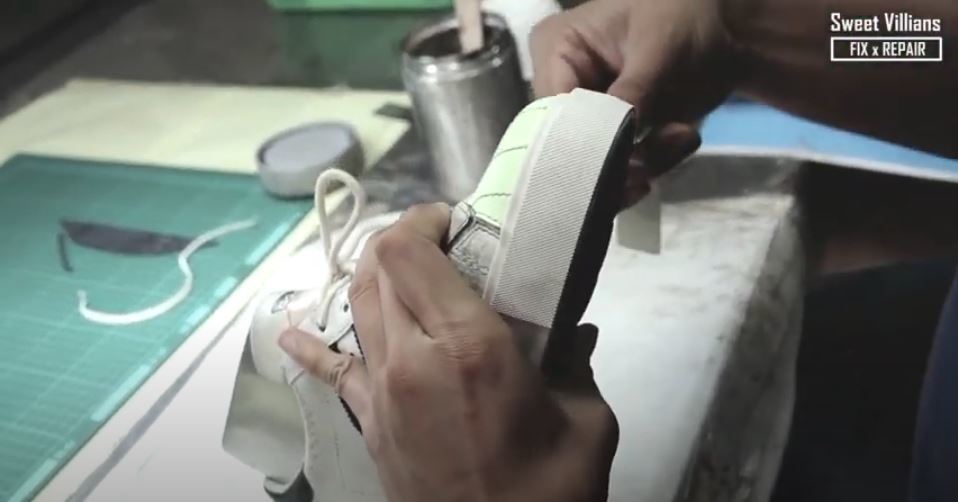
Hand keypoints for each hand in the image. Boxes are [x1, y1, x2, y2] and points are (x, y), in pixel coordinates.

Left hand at [279, 203, 618, 501]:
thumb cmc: (550, 493)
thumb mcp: (587, 423)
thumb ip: (576, 365)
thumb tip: (576, 335)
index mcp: (469, 345)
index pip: (410, 251)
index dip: (423, 220)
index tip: (452, 219)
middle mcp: (412, 358)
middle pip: (376, 269)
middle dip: (403, 240)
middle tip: (440, 242)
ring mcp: (381, 392)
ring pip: (354, 306)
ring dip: (373, 277)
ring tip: (401, 271)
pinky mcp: (369, 423)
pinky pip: (332, 371)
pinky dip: (311, 345)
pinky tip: (292, 331)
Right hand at [531, 0, 744, 203]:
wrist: (728, 28)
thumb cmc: (684, 16)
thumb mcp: (659, 47)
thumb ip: (632, 93)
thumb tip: (613, 147)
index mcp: (557, 48)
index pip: (550, 111)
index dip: (578, 142)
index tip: (616, 159)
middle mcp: (563, 85)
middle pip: (569, 144)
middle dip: (615, 158)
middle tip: (652, 163)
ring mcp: (588, 113)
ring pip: (598, 163)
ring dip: (645, 160)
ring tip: (682, 135)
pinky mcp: (614, 134)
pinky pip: (623, 166)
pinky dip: (655, 160)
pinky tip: (683, 138)